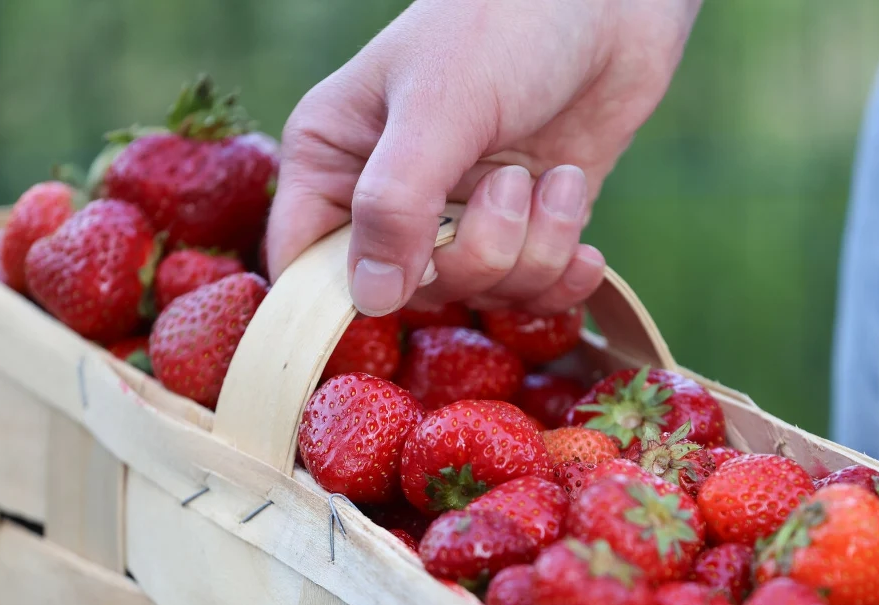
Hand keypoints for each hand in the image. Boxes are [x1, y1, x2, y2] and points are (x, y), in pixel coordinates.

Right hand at [267, 0, 700, 314]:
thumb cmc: (505, 21)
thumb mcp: (441, 105)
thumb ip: (397, 203)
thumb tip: (370, 300)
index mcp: (334, 158)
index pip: (302, 267)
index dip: (338, 302)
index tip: (404, 296)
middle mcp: (388, 198)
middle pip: (407, 294)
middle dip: (476, 256)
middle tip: (510, 184)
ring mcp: (460, 216)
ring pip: (479, 293)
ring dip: (532, 247)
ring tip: (553, 177)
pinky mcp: (523, 229)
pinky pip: (531, 292)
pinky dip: (564, 265)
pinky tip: (576, 207)